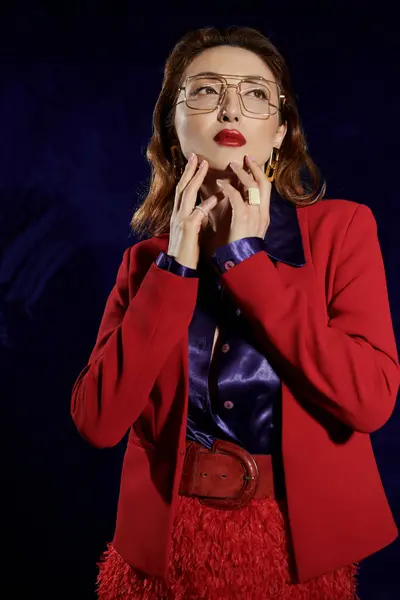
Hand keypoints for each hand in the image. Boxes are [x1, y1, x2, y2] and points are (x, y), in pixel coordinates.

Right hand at [168, 154, 218, 269]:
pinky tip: (215, 198)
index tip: (195, 162)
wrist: (178, 267)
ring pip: (186, 195)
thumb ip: (196, 217)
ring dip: (196, 179)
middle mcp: (177, 214)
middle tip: (197, 156)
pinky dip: (205, 205)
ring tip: (204, 166)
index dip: (188, 175)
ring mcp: (181, 220)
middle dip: (190, 170)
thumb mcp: (190, 231)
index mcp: (179, 214)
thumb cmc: (187, 251)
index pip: (182, 190)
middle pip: (182, 187)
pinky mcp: (188, 230)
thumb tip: (204, 207)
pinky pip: (197, 214)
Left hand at [215, 155, 270, 244]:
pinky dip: (228, 188)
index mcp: (264, 215)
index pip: (267, 189)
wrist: (242, 262)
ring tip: (232, 166)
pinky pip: (237, 197)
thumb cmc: (240, 248)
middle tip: (245, 158)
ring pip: (252, 187)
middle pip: (264, 183)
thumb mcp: (247, 229)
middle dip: (255, 168)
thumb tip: (234, 200)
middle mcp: (263, 212)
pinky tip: (220, 183)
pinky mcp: (243, 218)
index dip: (260, 174)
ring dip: (241, 174)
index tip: (252, 163)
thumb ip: (244, 214)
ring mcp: (255, 214)